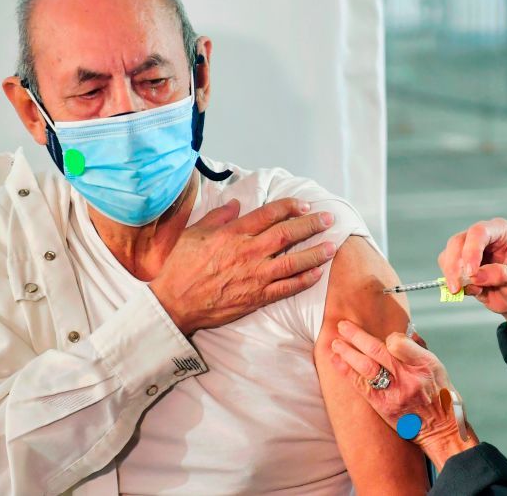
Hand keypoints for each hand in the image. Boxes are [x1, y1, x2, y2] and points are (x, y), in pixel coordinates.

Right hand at [151, 198, 335, 334]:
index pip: (269, 214)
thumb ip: (218, 216)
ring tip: (331, 246)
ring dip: (315, 253)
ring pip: (293, 261)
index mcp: (233, 233)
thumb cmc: (180, 266)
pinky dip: (304, 280)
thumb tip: (236, 203)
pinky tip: (317, 273)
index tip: (303, 204)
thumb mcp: (194, 233)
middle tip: (328, 219)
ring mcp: (254, 276)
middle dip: (311, 225)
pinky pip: (287, 288)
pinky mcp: (257, 297)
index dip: (290, 207)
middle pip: (287, 234)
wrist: (174, 303)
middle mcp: (248, 252)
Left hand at [330, 320, 477, 469]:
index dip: (387, 337)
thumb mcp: (437, 367)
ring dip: (347, 353)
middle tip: (343, 326)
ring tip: (336, 343)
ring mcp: (394, 393)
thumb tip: (404, 333)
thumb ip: (418, 350)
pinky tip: (338, 361)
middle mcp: (409, 378)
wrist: (441, 429)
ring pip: (366, 367)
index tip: (384, 337)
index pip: (398, 342)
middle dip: (357, 336)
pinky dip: (347, 371)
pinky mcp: (383, 406)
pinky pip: (361, 386)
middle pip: (377, 351)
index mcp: (424, 364)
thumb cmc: (439, 395)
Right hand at [438, 218, 506, 341]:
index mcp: (501, 232)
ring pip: (447, 256)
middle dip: (455, 265)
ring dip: (453, 276)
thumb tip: (475, 275)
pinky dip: (454, 284)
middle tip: (458, 287)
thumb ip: (502, 274)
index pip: (479, 232)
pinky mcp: (461, 267)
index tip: (471, 273)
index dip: (471, 250)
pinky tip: (474, 291)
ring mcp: (469, 252)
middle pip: (457, 242)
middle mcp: (483, 238)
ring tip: (476, 290)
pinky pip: (446, 271)